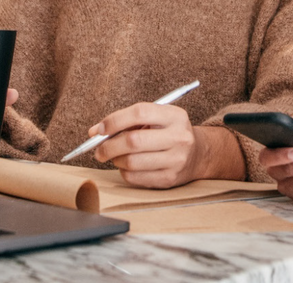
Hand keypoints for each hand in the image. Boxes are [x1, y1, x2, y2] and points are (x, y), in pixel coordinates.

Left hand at [85, 102, 211, 188]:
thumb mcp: (157, 118)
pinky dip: (123, 172)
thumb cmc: (168, 133)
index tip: (98, 130)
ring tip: (115, 156)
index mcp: (174, 116)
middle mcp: (179, 137)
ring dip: (115, 159)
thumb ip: (128, 121)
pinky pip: (135, 177)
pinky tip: (126, 166)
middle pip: (133, 141)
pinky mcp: (170, 179)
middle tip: (98, 149)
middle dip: (108, 145)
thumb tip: (94, 132)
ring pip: (131, 162)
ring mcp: (176, 160)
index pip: (139, 113)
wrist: (198, 154)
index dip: (114, 120)